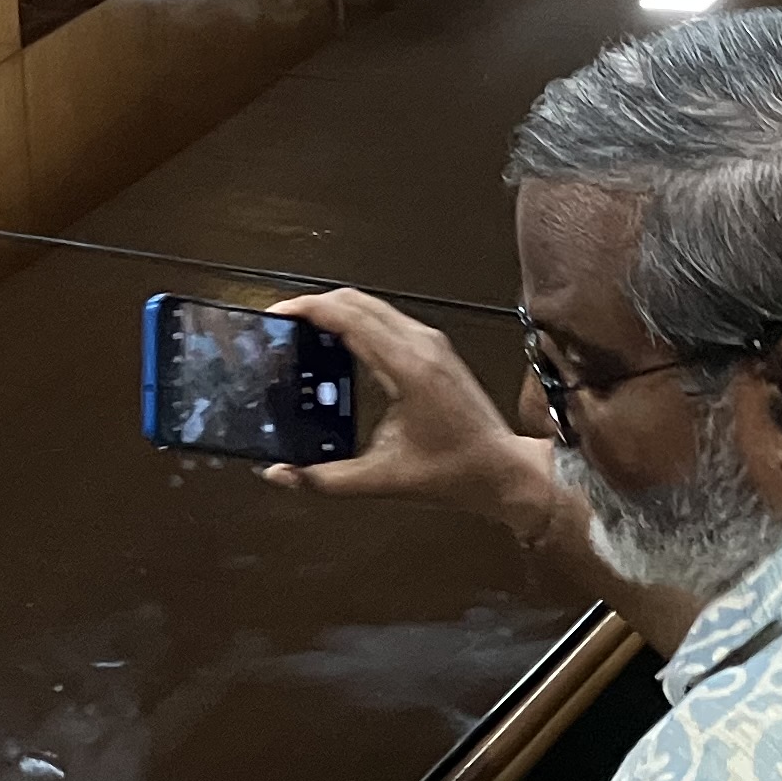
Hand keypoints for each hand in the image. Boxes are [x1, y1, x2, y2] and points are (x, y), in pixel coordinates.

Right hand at [258, 287, 550, 527]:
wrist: (500, 469)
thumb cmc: (454, 472)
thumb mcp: (380, 479)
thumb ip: (323, 479)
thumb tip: (281, 474)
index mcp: (409, 369)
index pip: (350, 318)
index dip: (309, 310)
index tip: (280, 313)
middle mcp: (422, 346)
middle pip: (358, 300)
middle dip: (316, 304)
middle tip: (284, 320)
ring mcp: (432, 343)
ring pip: (374, 305)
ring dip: (337, 309)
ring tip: (305, 328)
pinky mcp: (436, 348)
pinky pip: (389, 318)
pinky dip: (358, 319)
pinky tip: (340, 340)